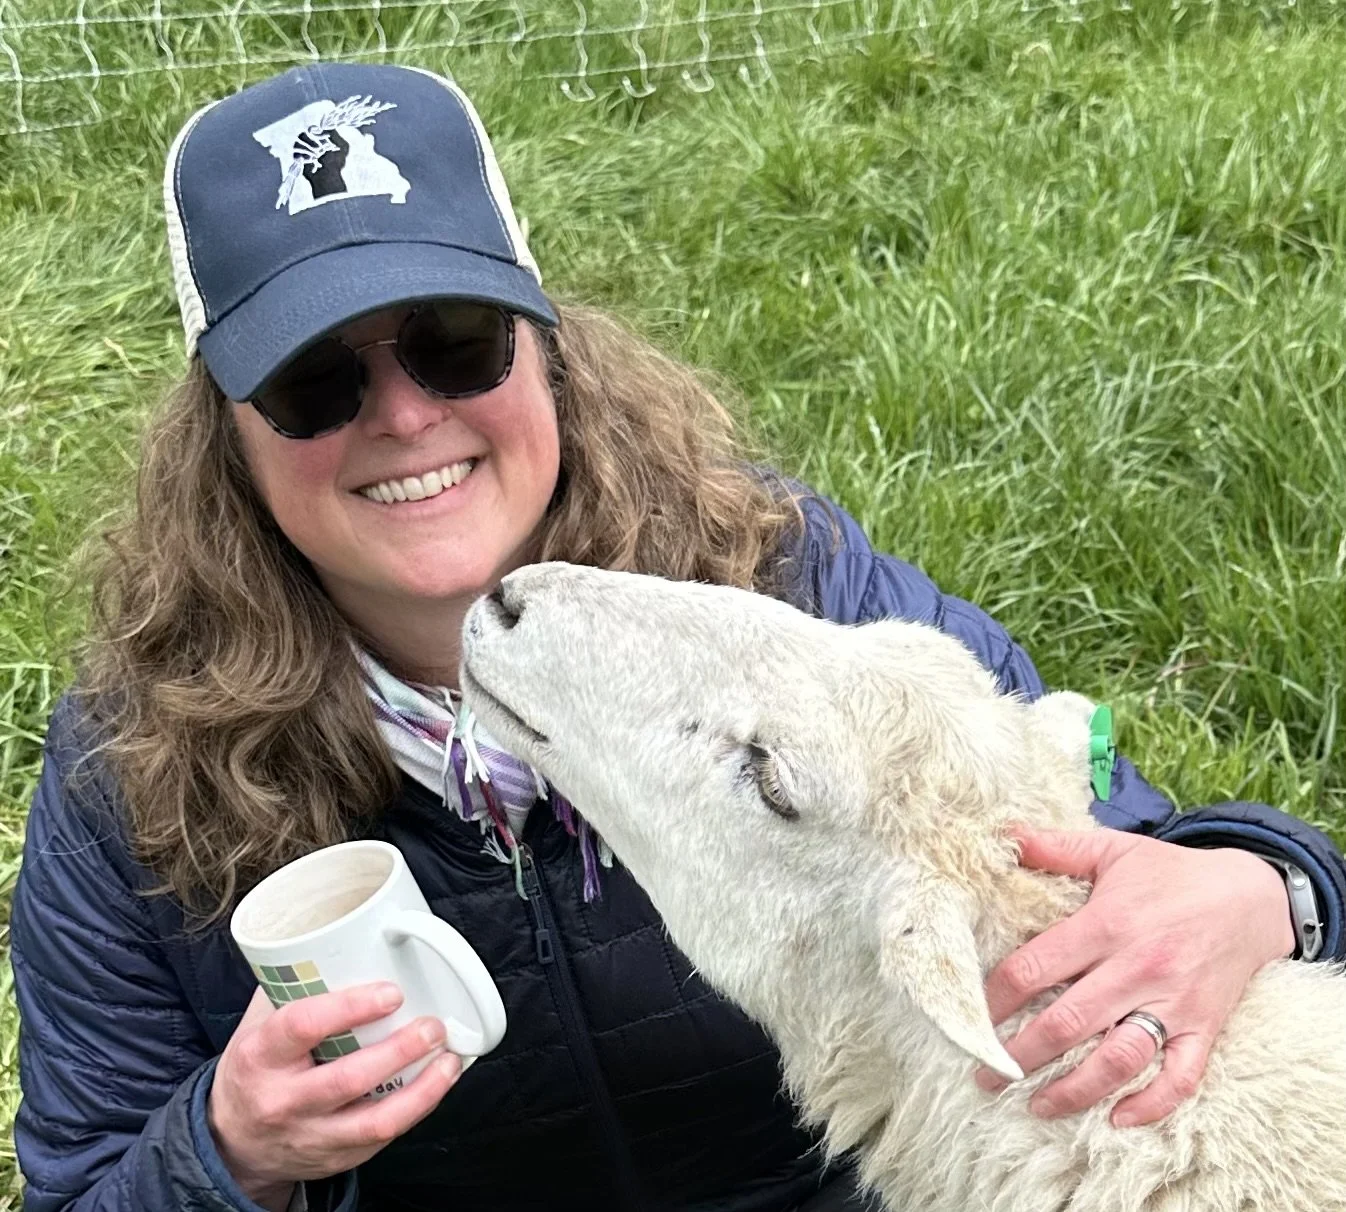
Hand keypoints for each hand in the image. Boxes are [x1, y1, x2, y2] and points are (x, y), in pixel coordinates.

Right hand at [209, 983, 461, 1203]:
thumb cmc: (257, 1067)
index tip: (391, 993)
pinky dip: (418, 1108)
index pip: (302, 1026)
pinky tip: (436, 1084)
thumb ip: (294, 983)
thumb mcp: (259, 1022)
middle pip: (347, 1078)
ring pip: (373, 1120)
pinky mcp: (335, 1158)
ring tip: (449, 1059)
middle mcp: (282, 1100)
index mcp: (260, 1055)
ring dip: (422, 1089)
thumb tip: (344, 938)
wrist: (233, 1139)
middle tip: (433, 1025)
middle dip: (400, 1050)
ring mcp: (309, 1135)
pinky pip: (383, 1137)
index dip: (350, 1008)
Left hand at [976, 827, 1292, 1126]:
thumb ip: (1056, 846)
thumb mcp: (1114, 850)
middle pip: (1068, 1023)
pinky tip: (1116, 1118)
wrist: (1253, 897)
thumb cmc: (1172, 874)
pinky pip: (1181, 1078)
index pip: (1036, 969)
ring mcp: (1174, 1003)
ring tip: (1037, 1105)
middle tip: (988, 1076)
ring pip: (1119, 1059)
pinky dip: (1151, 1104)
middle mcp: (1138, 969)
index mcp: (1108, 924)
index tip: (972, 1019)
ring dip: (1075, 1089)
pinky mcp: (1205, 1028)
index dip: (997, 999)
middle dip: (1021, 1056)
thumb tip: (1003, 834)